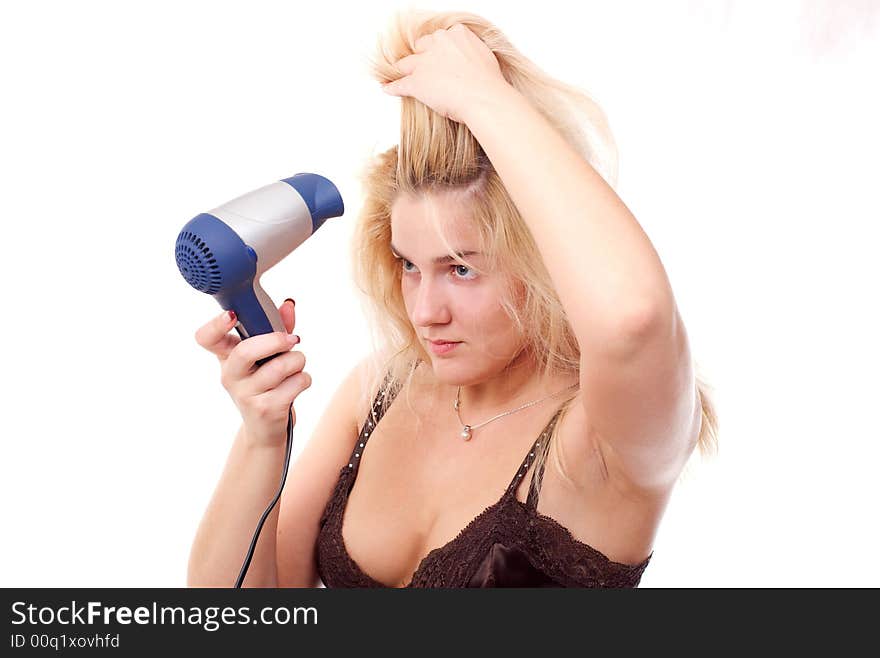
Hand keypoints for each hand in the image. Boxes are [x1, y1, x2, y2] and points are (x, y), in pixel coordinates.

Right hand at [194, 300, 311, 447]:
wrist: (265, 430)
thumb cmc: (268, 384)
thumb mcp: (268, 355)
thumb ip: (277, 327)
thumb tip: (288, 304)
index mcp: (226, 357)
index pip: (206, 338)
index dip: (215, 325)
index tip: (231, 315)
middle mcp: (230, 376)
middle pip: (246, 351)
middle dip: (275, 340)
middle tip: (292, 339)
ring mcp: (245, 395)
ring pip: (281, 366)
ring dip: (298, 361)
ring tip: (296, 366)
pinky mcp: (265, 409)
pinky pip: (296, 382)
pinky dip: (304, 379)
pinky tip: (297, 385)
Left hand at [381, 23, 507, 123]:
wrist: (483, 97)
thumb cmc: (488, 82)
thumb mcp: (484, 57)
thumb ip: (471, 54)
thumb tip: (471, 61)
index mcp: (456, 34)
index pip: (441, 39)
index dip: (439, 50)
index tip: (440, 58)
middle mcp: (438, 44)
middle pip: (422, 47)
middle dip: (421, 57)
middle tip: (422, 67)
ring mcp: (424, 63)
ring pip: (407, 64)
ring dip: (403, 70)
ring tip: (398, 74)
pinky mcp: (416, 82)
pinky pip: (400, 84)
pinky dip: (392, 87)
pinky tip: (387, 88)